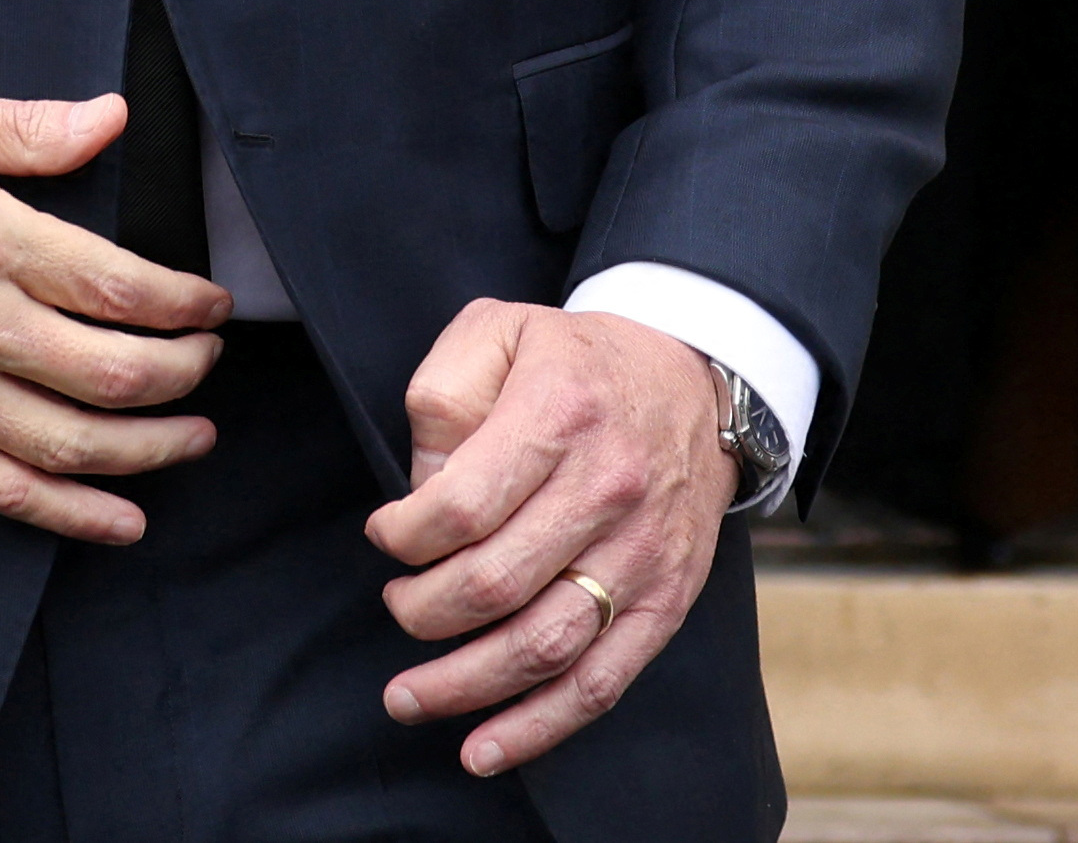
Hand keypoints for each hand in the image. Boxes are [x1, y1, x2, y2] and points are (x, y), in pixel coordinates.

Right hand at [0, 78, 229, 543]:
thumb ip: (22, 126)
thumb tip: (109, 120)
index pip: (122, 287)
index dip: (187, 304)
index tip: (210, 306)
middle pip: (116, 373)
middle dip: (185, 374)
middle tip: (206, 362)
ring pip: (75, 444)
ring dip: (154, 449)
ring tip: (192, 436)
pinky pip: (5, 491)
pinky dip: (76, 515)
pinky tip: (123, 518)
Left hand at [365, 302, 733, 777]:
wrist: (695, 377)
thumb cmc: (575, 359)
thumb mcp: (496, 330)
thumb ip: (442, 396)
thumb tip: (420, 489)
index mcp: (557, 416)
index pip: (462, 506)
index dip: (404, 536)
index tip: (382, 536)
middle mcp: (607, 491)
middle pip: (496, 584)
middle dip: (423, 612)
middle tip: (397, 607)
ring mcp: (643, 555)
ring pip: (545, 646)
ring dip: (466, 686)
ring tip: (407, 699)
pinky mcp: (667, 601)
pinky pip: (602, 682)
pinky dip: (541, 726)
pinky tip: (484, 749)